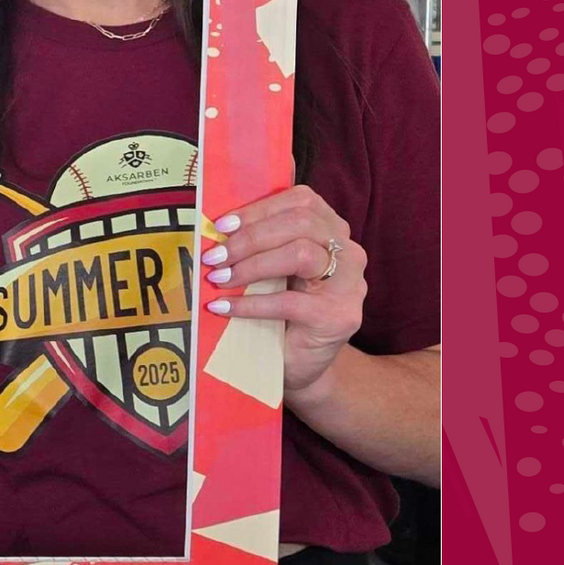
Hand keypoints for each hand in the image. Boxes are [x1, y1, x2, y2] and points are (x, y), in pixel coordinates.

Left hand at [200, 183, 365, 395]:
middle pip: (300, 222)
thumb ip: (261, 243)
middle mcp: (349, 252)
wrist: (302, 364)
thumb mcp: (273, 269)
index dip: (259, 209)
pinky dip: (251, 303)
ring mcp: (349, 285)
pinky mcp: (338, 316)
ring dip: (251, 265)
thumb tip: (214, 225)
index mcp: (332, 230)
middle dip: (250, 237)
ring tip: (219, 278)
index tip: (222, 224)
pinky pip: (289, 301)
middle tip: (215, 255)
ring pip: (300, 254)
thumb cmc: (282, 310)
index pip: (301, 200)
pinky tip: (224, 307)